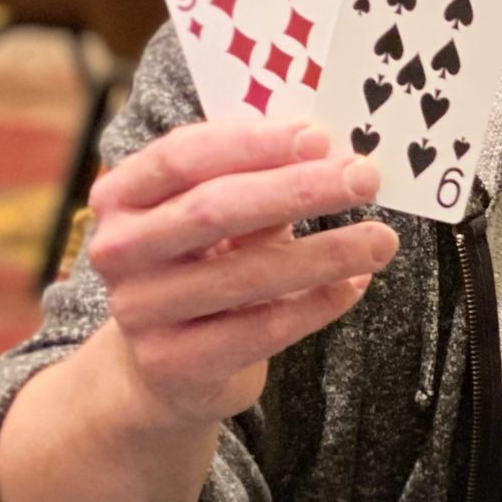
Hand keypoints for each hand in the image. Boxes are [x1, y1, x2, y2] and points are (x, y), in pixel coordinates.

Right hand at [82, 118, 399, 427]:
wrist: (162, 366)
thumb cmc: (199, 267)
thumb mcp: (211, 219)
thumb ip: (253, 182)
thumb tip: (331, 153)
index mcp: (121, 195)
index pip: (183, 155)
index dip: (253, 143)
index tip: (320, 136)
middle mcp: (119, 251)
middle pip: (214, 209)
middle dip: (299, 189)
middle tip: (365, 178)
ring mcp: (141, 310)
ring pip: (247, 274)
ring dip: (325, 253)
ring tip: (381, 240)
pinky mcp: (176, 362)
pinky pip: (263, 329)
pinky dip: (318, 303)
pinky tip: (355, 283)